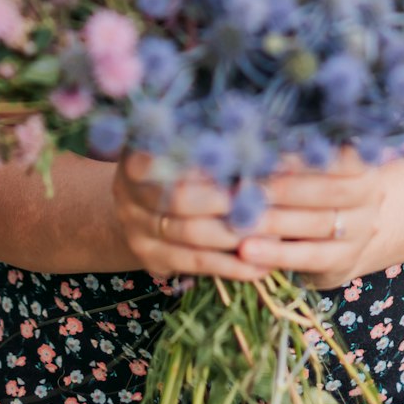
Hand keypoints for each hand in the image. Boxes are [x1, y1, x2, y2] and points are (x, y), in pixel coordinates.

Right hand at [112, 151, 268, 281]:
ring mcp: (137, 230)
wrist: (140, 203)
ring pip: (192, 237)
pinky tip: (262, 264)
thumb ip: (209, 142)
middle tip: (267, 198)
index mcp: (136, 155)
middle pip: (180, 198)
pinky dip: (232, 265)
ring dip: (236, 235)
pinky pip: (197, 265)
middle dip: (227, 200)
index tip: (244, 159)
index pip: (168, 156)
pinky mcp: (152, 260)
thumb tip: (261, 138)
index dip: (205, 161)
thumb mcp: (180, 142)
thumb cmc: (175, 162)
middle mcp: (128, 194)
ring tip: (275, 232)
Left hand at [235, 147, 386, 290]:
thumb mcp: (321, 164)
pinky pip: (309, 257)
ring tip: (239, 219)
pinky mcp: (344, 261)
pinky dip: (276, 253)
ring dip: (275, 222)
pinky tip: (247, 250)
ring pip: (317, 224)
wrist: (354, 230)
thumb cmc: (322, 182)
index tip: (266, 151)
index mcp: (364, 163)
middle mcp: (370, 197)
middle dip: (284, 188)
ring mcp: (361, 231)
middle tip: (244, 185)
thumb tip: (252, 142)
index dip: (302, 156)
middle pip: (327, 191)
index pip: (337, 156)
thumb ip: (297, 155)